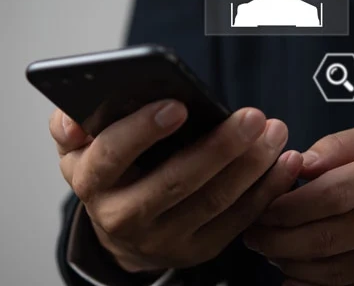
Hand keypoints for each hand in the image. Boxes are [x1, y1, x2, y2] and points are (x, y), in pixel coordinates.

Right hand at [50, 101, 302, 272]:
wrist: (121, 231)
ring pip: (213, 202)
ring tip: (274, 131)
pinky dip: (266, 190)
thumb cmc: (107, 170)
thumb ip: (68, 124)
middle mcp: (123, 217)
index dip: (142, 130)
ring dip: (251, 166)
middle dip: (218, 148)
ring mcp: (164, 239)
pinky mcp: (198, 249)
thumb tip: (73, 116)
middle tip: (252, 116)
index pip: (112, 155)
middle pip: (174, 183)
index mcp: (91, 182)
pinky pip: (238, 220)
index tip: (177, 104)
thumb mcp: (77, 148)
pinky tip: (285, 162)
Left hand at [243, 123, 353, 285]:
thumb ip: (339, 146)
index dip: (288, 206)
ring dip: (295, 266)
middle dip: (281, 240)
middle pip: (331, 235)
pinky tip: (295, 280)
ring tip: (272, 254)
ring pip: (341, 270)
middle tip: (254, 236)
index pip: (331, 193)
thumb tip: (298, 164)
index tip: (262, 207)